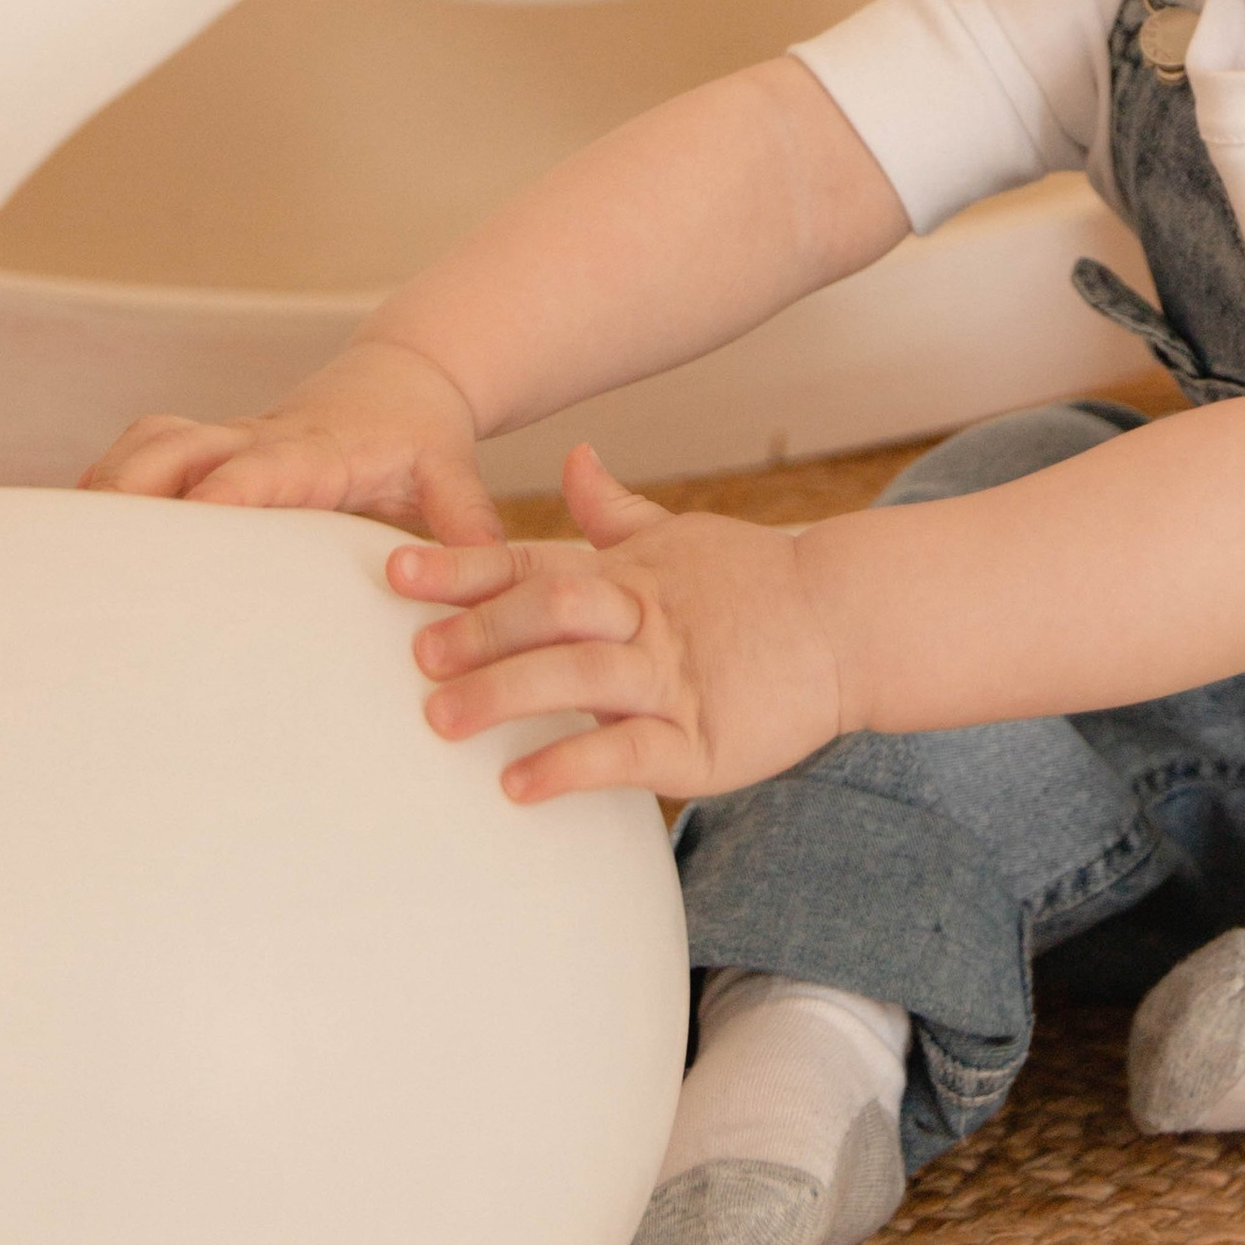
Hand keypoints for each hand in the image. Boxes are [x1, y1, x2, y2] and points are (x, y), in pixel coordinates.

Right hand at [80, 336, 500, 547]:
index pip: (260, 468)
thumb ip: (468, 528)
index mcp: (317, 451)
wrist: (405, 382)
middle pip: (178, 446)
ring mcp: (225, 440)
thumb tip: (484, 584)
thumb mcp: (454, 480)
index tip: (189, 523)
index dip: (223, 492)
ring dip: (108, 484)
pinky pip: (143, 453)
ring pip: (150, 442)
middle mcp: (258, 439)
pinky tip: (74, 534)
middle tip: (91, 549)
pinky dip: (105, 483)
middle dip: (133, 487)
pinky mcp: (206, 449)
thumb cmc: (425, 442)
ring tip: (67, 549)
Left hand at [393, 445, 849, 803]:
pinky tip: (518, 785)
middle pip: (551, 610)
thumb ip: (616, 512)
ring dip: (506, 694)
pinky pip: (626, 753)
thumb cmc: (757, 584)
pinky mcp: (701, 741)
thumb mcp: (683, 540)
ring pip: (580, 676)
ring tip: (440, 719)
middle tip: (415, 653)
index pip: (533, 564)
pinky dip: (570, 765)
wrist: (850, 625)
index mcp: (630, 574)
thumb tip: (573, 460)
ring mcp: (673, 678)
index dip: (462, 568)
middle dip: (480, 630)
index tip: (394, 572)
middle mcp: (645, 619)